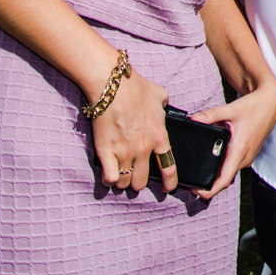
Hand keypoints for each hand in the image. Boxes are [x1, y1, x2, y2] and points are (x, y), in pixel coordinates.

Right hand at [90, 69, 175, 192]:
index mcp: (160, 137)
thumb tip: (166, 108)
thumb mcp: (160, 96)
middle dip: (139, 183)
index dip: (170, 183)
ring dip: (122, 181)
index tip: (168, 189)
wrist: (113, 86)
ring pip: (124, 182)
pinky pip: (109, 178)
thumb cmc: (136, 88)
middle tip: (134, 178)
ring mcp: (124, 152)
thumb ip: (165, 107)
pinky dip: (108, 180)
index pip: (169, 168)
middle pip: (142, 181)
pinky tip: (108, 175)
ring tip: (120, 176)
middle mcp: (144, 149)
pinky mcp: (106, 152)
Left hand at [188, 82, 275, 198]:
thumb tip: (193, 119)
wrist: (271, 104)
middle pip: (224, 180)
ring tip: (199, 169)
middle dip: (208, 184)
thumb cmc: (253, 107)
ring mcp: (247, 158)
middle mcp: (244, 158)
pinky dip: (223, 166)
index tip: (195, 191)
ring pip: (229, 173)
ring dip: (216, 175)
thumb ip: (210, 115)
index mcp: (239, 150)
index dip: (209, 190)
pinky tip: (214, 158)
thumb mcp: (231, 109)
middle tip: (190, 180)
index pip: (224, 180)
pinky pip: (233, 166)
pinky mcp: (248, 155)